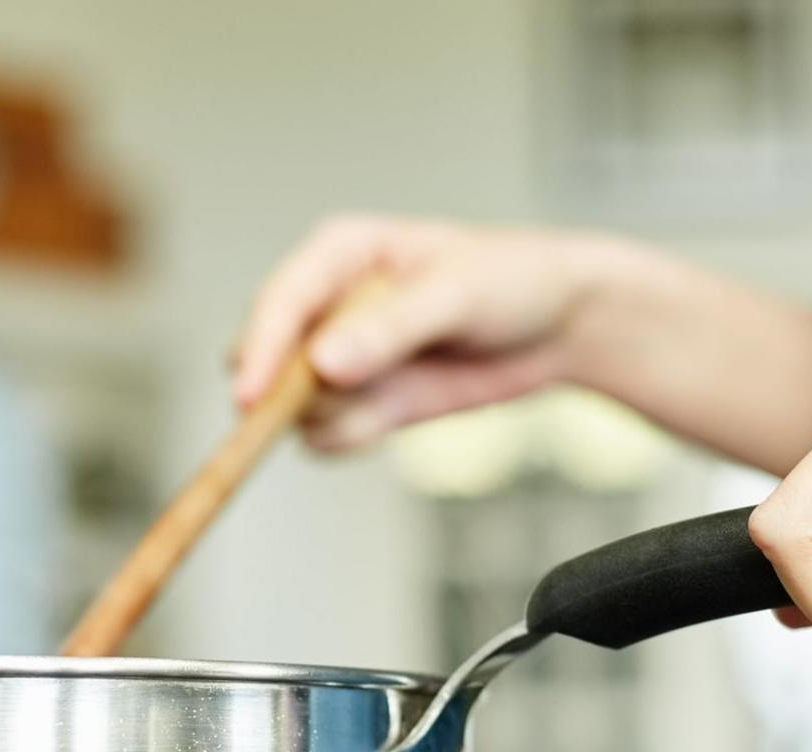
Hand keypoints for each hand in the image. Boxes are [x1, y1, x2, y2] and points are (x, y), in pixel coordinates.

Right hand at [234, 215, 600, 451]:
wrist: (560, 324)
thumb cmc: (512, 281)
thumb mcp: (456, 293)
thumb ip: (389, 328)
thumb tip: (324, 364)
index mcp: (338, 254)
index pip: (279, 301)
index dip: (261, 349)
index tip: (251, 397)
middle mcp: (326, 306)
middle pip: (267, 360)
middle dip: (293, 391)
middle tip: (349, 398)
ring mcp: (340, 359)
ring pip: (295, 408)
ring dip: (336, 415)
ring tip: (400, 391)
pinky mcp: (362, 401)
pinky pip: (327, 436)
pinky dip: (355, 436)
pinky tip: (403, 412)